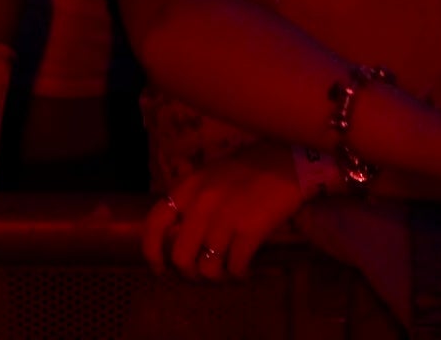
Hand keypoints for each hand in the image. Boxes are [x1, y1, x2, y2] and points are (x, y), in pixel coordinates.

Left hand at [142, 147, 310, 283]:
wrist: (289, 161)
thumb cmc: (250, 169)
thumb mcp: (211, 175)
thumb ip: (192, 200)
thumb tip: (177, 234)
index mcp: (188, 187)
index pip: (155, 222)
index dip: (151, 251)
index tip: (160, 268)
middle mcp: (202, 203)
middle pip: (180, 257)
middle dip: (190, 274)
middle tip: (203, 274)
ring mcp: (226, 217)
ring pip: (208, 268)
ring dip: (217, 277)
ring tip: (227, 272)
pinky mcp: (250, 230)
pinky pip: (235, 268)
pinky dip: (239, 275)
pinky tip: (245, 270)